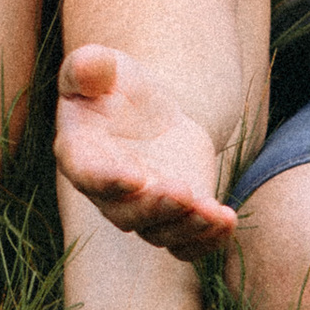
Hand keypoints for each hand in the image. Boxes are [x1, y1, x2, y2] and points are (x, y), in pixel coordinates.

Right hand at [56, 44, 238, 256]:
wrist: (146, 110)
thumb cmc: (114, 85)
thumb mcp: (102, 65)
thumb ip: (91, 65)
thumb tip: (90, 66)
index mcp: (81, 154)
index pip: (88, 174)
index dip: (107, 180)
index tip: (133, 177)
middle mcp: (108, 192)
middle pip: (126, 213)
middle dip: (155, 207)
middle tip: (182, 192)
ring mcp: (144, 209)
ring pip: (160, 233)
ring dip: (187, 228)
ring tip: (214, 213)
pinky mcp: (177, 215)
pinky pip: (187, 244)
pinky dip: (207, 241)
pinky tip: (228, 221)